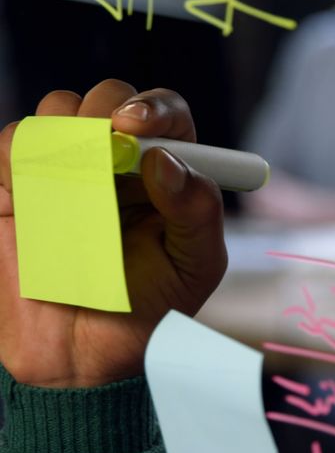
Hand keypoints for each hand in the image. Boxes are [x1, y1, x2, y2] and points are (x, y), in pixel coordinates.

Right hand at [0, 79, 226, 387]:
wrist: (84, 356)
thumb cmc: (150, 306)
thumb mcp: (195, 265)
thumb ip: (197, 211)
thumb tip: (165, 162)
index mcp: (167, 170)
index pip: (165, 112)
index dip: (153, 108)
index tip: (136, 127)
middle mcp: (118, 160)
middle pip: (108, 97)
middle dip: (105, 109)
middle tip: (104, 146)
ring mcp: (65, 168)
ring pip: (57, 111)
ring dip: (64, 134)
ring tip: (76, 185)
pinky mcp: (16, 187)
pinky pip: (11, 146)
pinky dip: (19, 157)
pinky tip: (34, 195)